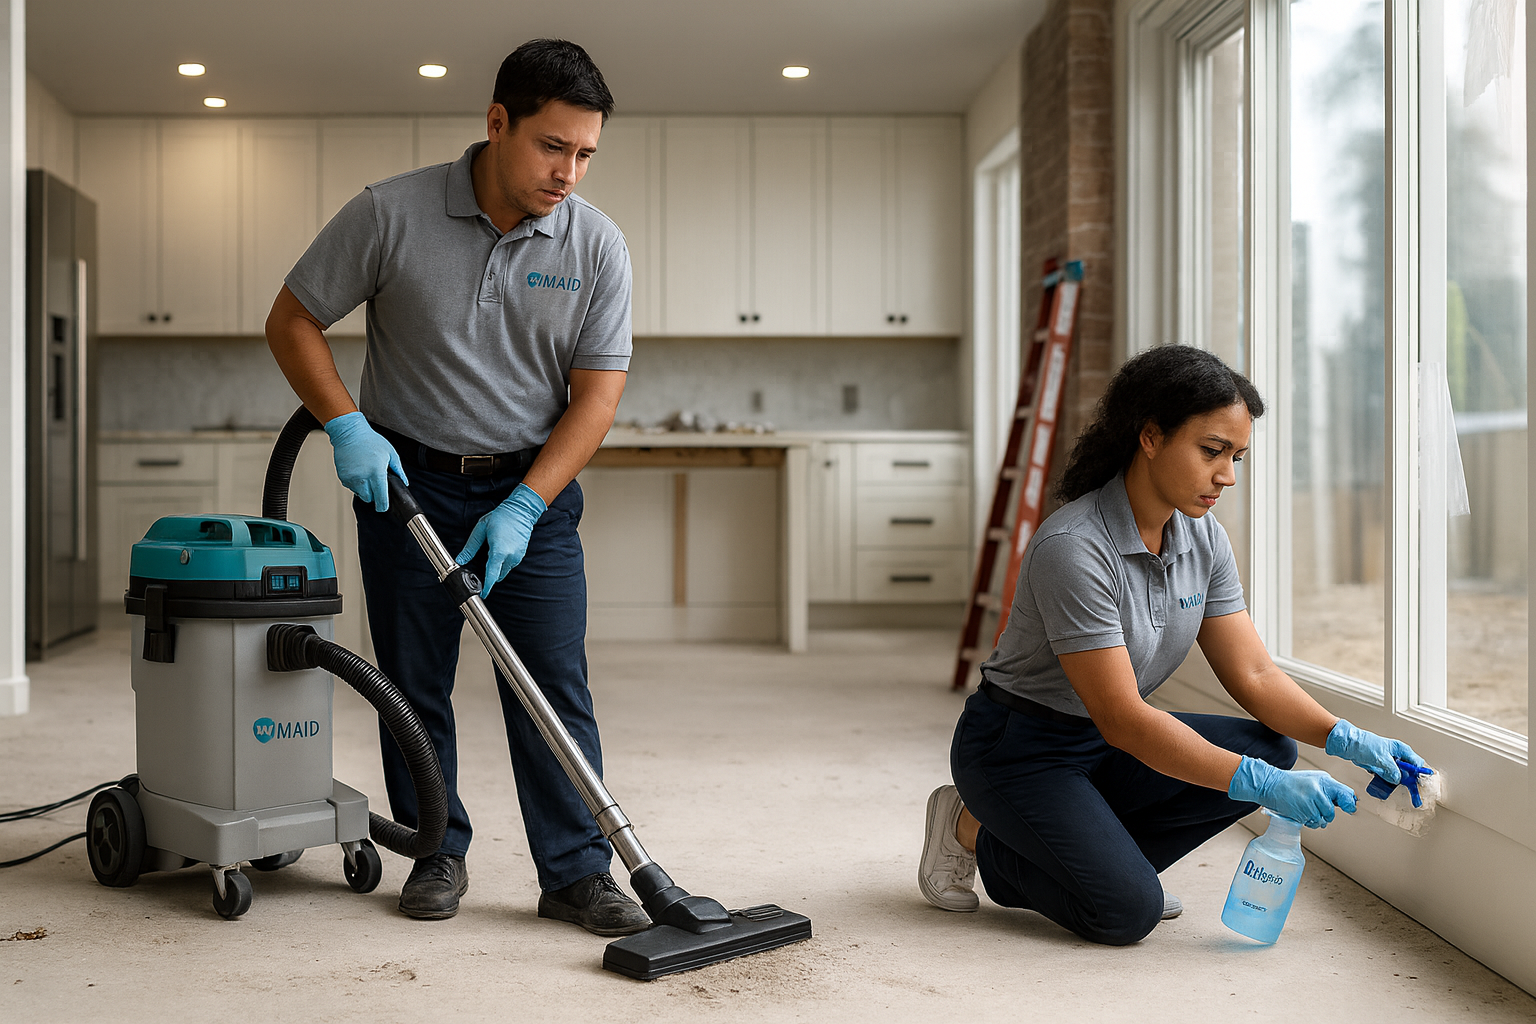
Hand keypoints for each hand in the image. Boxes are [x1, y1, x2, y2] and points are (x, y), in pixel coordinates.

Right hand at [323, 412, 405, 511]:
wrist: (350, 433)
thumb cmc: (371, 441)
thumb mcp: (391, 453)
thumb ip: (398, 470)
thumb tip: (404, 483)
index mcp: (377, 473)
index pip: (381, 498)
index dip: (383, 505)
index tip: (384, 507)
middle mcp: (363, 477)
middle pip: (369, 498)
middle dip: (374, 494)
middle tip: (376, 483)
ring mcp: (351, 478)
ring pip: (360, 493)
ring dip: (364, 489)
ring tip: (367, 474)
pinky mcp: (342, 476)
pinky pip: (351, 487)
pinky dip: (356, 483)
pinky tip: (358, 471)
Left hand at [455, 483, 546, 598]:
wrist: (521, 510)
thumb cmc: (501, 517)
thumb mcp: (481, 529)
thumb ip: (470, 547)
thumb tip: (460, 559)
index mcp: (499, 551)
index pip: (492, 575)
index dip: (487, 587)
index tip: (483, 594)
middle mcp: (510, 557)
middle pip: (498, 575)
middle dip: (490, 575)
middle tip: (480, 570)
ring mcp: (517, 556)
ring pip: (504, 570)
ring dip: (497, 567)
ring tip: (490, 554)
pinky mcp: (521, 554)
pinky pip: (510, 564)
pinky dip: (503, 562)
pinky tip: (499, 550)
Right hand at [1228, 756, 1356, 828]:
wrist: (1270, 785)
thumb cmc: (1292, 782)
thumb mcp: (1314, 778)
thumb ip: (1330, 787)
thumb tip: (1349, 799)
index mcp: (1323, 781)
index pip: (1345, 794)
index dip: (1349, 803)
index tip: (1349, 807)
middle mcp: (1317, 792)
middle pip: (1331, 812)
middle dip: (1326, 813)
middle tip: (1316, 807)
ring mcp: (1309, 803)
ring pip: (1323, 820)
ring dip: (1317, 819)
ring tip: (1306, 809)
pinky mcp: (1302, 813)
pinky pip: (1313, 823)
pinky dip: (1309, 821)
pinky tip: (1301, 812)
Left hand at [1326, 719, 1426, 784]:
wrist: (1347, 743)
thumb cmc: (1364, 744)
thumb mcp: (1382, 759)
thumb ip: (1393, 770)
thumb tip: (1398, 779)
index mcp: (1400, 749)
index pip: (1417, 763)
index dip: (1419, 775)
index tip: (1419, 786)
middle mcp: (1396, 754)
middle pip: (1409, 770)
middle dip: (1410, 782)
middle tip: (1413, 794)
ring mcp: (1388, 760)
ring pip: (1398, 774)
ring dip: (1397, 782)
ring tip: (1396, 789)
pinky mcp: (1380, 765)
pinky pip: (1387, 775)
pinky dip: (1386, 780)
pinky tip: (1384, 784)